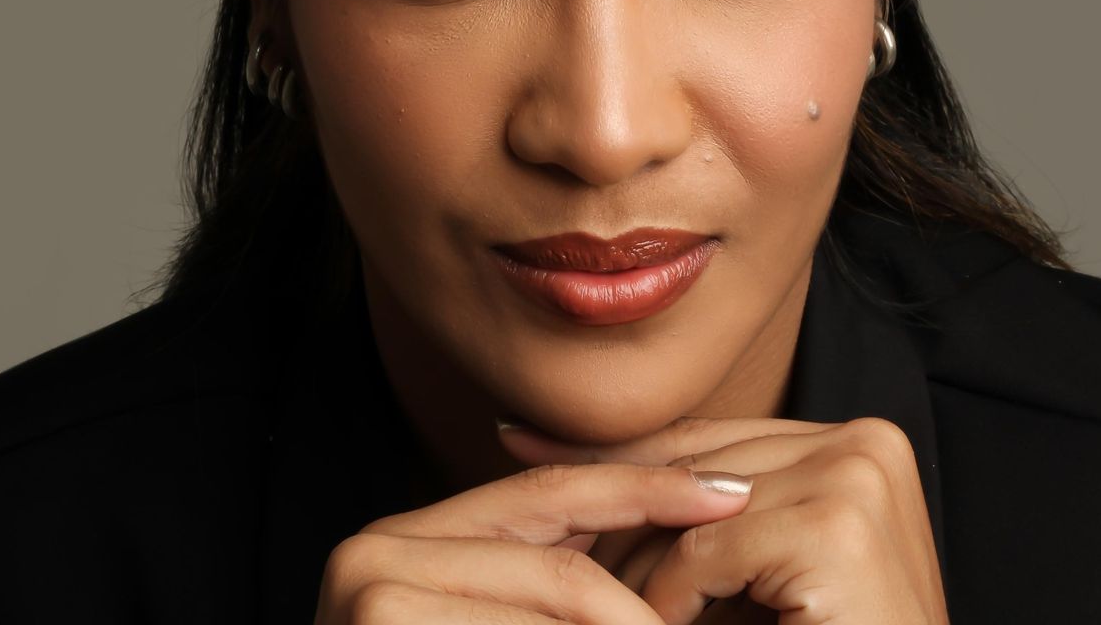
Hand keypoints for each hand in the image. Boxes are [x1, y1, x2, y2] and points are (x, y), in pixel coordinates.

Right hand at [311, 458, 754, 622]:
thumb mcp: (490, 615)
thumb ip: (543, 581)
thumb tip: (666, 538)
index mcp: (410, 533)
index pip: (552, 491)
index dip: (647, 488)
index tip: (728, 493)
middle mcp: (380, 546)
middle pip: (559, 568)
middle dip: (642, 610)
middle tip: (697, 623)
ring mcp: (373, 592)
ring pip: (553, 607)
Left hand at [498, 415, 949, 624]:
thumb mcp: (757, 571)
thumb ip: (704, 514)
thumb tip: (582, 466)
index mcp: (858, 442)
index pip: (713, 439)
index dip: (623, 450)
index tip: (528, 439)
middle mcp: (865, 439)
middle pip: (697, 463)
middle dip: (613, 497)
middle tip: (528, 490)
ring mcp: (857, 476)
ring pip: (692, 509)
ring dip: (639, 565)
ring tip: (591, 589)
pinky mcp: (838, 525)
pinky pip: (707, 554)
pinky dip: (672, 604)